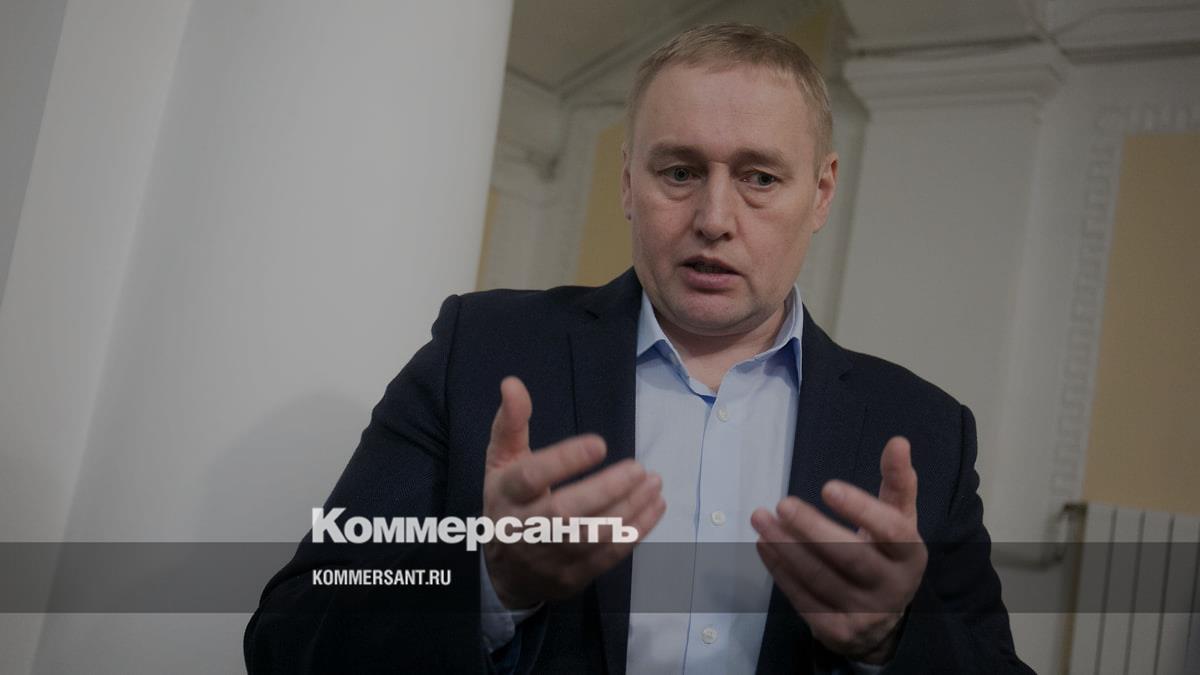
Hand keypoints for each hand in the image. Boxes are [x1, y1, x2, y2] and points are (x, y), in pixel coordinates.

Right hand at [483, 376, 665, 609]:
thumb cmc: (509, 503)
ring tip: (653, 482)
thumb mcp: (501, 462)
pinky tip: (654, 506)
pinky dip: (635, 532)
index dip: (564, 460)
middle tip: (638, 468)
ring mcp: (549, 556)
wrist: (506, 572)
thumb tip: (512, 383)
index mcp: (506, 495)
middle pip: (565, 513)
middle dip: (605, 490)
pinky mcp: (573, 576)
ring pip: (591, 536)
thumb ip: (511, 424)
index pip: (531, 477)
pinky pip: (608, 556)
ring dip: (628, 509)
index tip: (599, 443)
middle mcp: (524, 528)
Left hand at [750, 436, 925, 663]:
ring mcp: (863, 613)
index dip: (861, 508)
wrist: (881, 620)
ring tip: (761, 517)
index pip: (891, 531)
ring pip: (819, 577)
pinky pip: (802, 596)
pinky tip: (764, 543)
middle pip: (850, 556)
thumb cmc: (886, 555)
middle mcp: (892, 587)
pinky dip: (779, 568)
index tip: (828, 486)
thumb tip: (898, 441)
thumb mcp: (899, 521)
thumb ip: (897, 483)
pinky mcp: (834, 630)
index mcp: (911, 555)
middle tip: (783, 503)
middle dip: (812, 529)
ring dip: (785, 546)